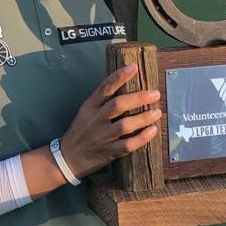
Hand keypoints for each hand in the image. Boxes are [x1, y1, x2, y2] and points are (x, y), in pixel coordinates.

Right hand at [59, 63, 160, 177]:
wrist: (68, 158)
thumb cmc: (81, 132)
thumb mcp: (86, 112)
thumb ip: (102, 101)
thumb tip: (127, 86)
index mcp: (89, 107)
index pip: (105, 88)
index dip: (119, 76)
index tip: (134, 66)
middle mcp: (95, 120)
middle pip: (118, 105)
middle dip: (138, 98)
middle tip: (155, 94)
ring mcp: (102, 137)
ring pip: (125, 125)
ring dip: (143, 117)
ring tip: (157, 112)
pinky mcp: (108, 152)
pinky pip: (127, 144)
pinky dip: (141, 137)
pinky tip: (152, 130)